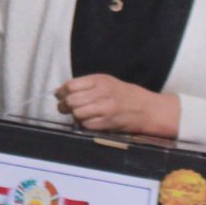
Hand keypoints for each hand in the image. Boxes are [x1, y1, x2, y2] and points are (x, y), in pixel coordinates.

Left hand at [55, 74, 178, 137]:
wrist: (146, 108)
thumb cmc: (123, 93)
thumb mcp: (106, 82)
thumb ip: (85, 85)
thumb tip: (62, 91)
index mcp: (99, 80)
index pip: (71, 85)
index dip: (62, 92)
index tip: (59, 96)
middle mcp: (102, 93)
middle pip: (72, 100)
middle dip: (64, 105)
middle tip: (63, 108)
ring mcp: (106, 108)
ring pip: (78, 113)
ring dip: (74, 115)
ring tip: (76, 115)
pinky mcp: (109, 122)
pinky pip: (87, 125)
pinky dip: (84, 124)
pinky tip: (87, 121)